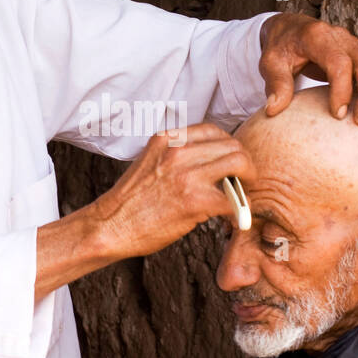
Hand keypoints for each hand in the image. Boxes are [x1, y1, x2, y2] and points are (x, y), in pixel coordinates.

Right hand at [90, 123, 255, 257]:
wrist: (110, 226)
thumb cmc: (131, 201)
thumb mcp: (151, 161)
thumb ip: (177, 155)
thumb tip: (210, 160)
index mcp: (168, 139)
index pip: (214, 131)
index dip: (228, 149)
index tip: (229, 167)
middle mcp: (178, 150)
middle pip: (233, 145)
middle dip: (244, 165)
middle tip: (241, 185)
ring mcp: (187, 174)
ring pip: (240, 163)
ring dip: (247, 183)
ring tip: (239, 200)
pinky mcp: (194, 201)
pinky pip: (235, 200)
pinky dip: (240, 212)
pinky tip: (233, 221)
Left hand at [259, 13, 357, 123]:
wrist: (290, 29)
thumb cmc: (280, 48)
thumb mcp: (270, 62)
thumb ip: (275, 83)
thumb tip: (274, 109)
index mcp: (319, 37)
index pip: (339, 62)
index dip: (342, 89)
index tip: (337, 114)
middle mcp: (343, 38)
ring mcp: (357, 46)